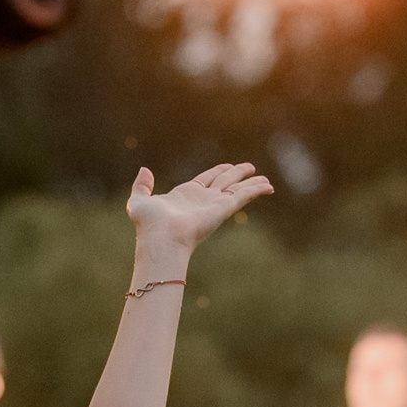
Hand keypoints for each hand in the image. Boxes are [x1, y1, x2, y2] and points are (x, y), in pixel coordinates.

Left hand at [126, 162, 273, 252]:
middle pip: (224, 182)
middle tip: (250, 168)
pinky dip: (256, 190)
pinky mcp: (223, 207)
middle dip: (237, 174)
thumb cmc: (148, 225)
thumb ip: (141, 185)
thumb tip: (144, 169)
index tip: (227, 166)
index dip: (217, 172)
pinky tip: (268, 186)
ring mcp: (214, 204)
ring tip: (266, 180)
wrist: (161, 240)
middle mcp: (203, 200)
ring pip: (238, 189)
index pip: (206, 180)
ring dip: (252, 183)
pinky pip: (243, 195)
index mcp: (185, 196)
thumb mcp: (138, 201)